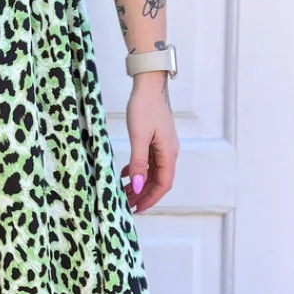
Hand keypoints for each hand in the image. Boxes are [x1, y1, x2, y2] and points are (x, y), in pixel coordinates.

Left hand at [121, 71, 178, 212]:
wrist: (149, 84)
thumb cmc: (145, 107)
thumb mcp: (139, 137)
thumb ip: (139, 163)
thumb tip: (139, 187)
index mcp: (169, 153)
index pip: (163, 184)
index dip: (151, 199)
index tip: (137, 209)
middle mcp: (169, 151)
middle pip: (159, 180)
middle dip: (144, 194)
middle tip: (127, 205)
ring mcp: (162, 145)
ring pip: (152, 171)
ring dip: (140, 183)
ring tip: (124, 192)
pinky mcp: (155, 139)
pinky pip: (148, 160)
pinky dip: (138, 169)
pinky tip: (125, 174)